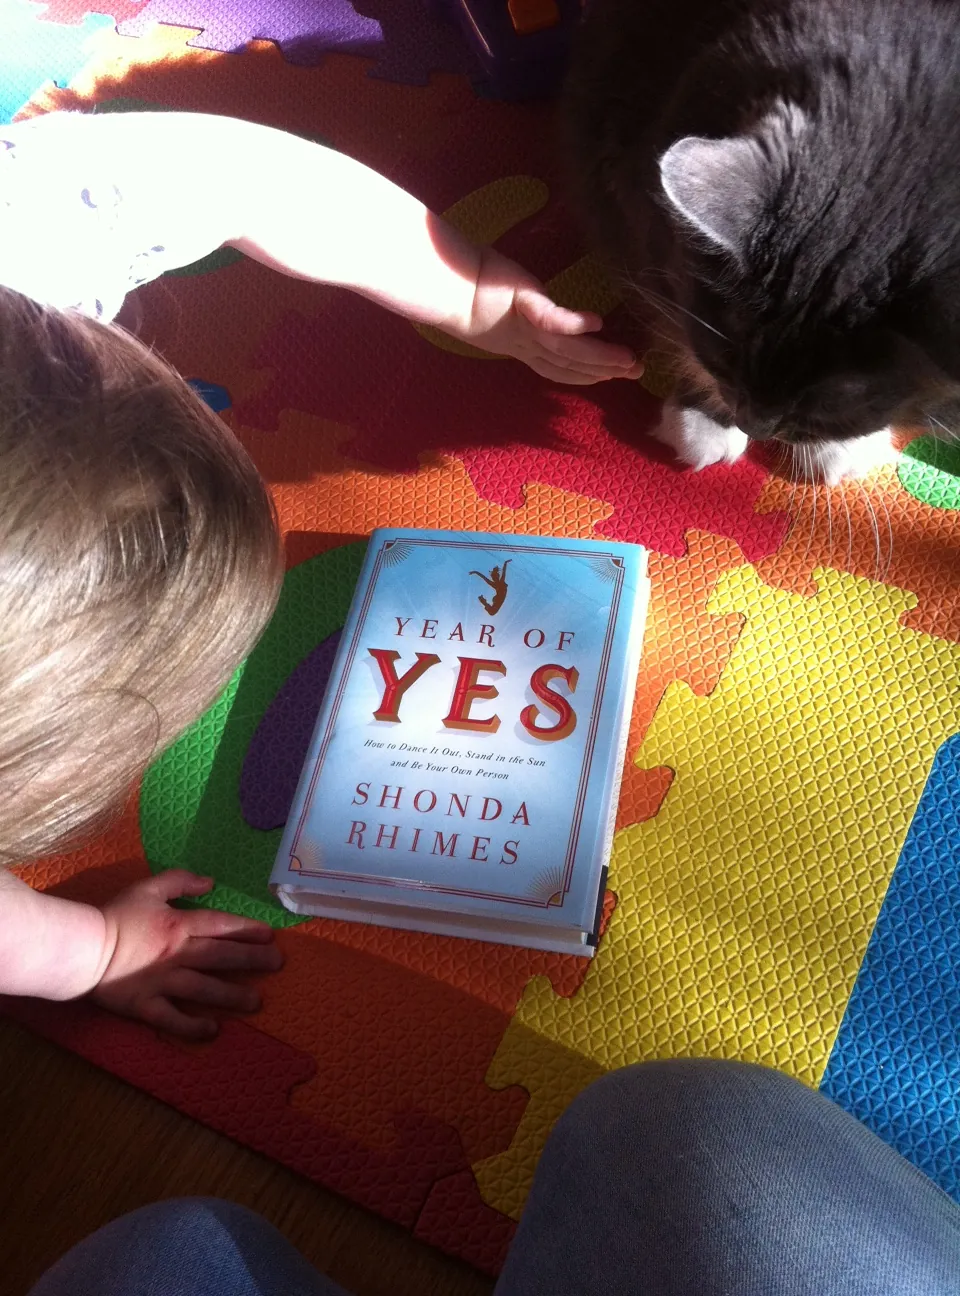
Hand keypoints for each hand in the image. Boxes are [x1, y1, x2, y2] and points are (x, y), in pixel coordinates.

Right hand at [90, 871, 282, 1039]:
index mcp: (178, 925)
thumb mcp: (148, 888)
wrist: (80, 948)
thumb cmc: (115, 915)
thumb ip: (180, 881)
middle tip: (277, 964)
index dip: (247, 930)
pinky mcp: (145, 1005)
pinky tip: (212, 1030)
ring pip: (204, 989)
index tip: (269, 936)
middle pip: (221, 957)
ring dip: (232, 995)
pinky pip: (172, 1019)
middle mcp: (177, 954)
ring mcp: (162, 982)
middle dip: (252, 960)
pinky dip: (192, 1026)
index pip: (221, 926)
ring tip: (256, 1002)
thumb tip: (210, 882)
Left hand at [451, 246, 644, 385]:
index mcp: (524, 347)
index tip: (612, 376)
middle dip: (604, 370)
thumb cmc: (474, 287)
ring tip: (628, 360)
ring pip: (567, 349)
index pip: (559, 367)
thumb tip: (553, 319)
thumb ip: (531, 316)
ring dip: (600, 357)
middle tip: (636, 373)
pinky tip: (597, 324)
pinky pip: (552, 319)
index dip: (586, 375)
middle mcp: (527, 344)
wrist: (446, 283)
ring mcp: (525, 328)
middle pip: (569, 363)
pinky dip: (574, 325)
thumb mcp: (508, 309)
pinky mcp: (524, 306)